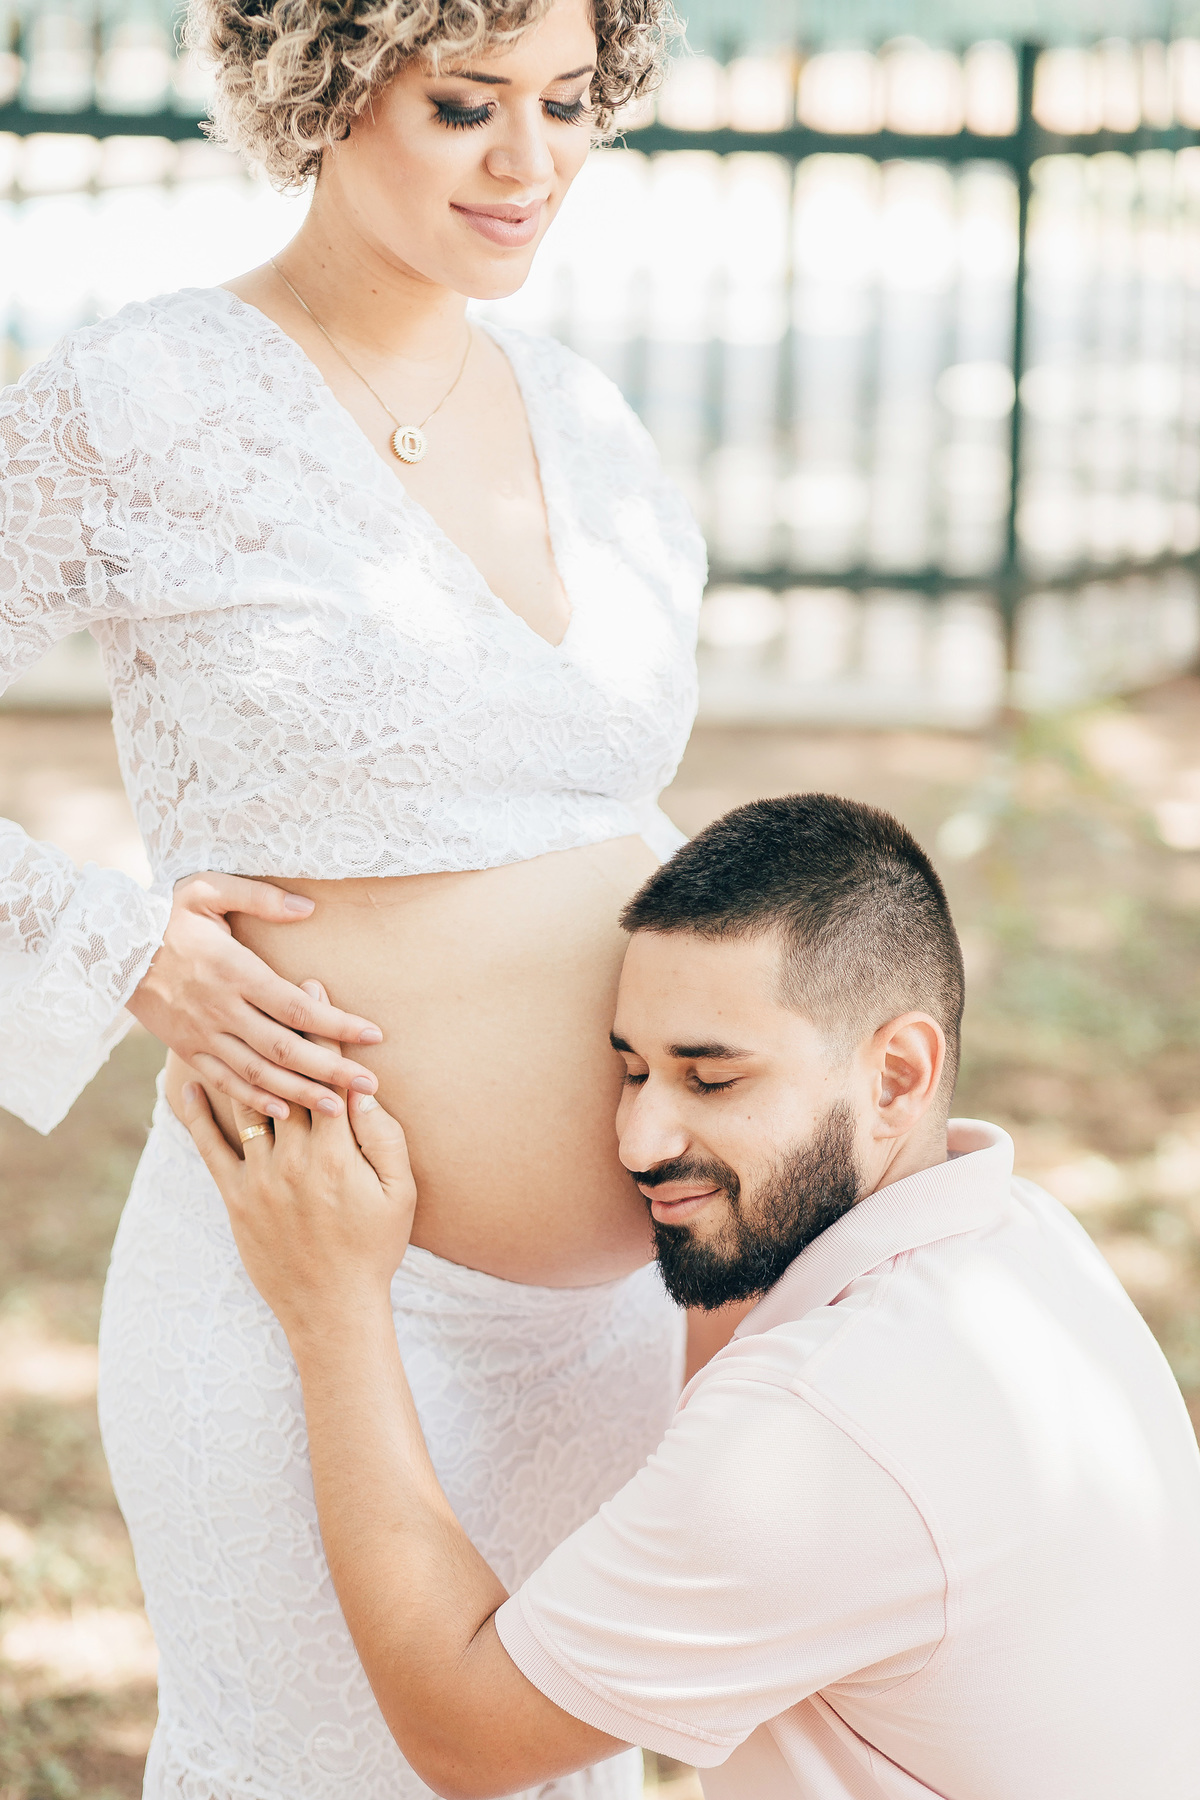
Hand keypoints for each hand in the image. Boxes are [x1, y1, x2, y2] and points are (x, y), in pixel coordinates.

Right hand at [127, 871, 382, 1119]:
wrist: (108, 948)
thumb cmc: (166, 914)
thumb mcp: (208, 889)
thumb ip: (259, 897)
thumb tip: (308, 906)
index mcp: (234, 971)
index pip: (297, 1007)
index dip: (338, 1024)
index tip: (374, 1035)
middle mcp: (221, 1009)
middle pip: (285, 1048)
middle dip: (331, 1069)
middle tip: (370, 1086)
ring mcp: (203, 1034)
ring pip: (258, 1073)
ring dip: (300, 1093)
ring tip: (339, 1109)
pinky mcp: (186, 1049)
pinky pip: (225, 1082)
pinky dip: (255, 1100)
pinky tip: (284, 1112)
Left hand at [180, 1007, 416, 1343]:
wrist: (331, 1308)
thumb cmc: (375, 1249)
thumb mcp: (400, 1192)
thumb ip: (384, 1139)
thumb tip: (364, 1091)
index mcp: (337, 1152)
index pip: (328, 1076)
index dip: (322, 1028)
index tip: (317, 987)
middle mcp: (294, 1157)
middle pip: (284, 1079)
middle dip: (280, 1029)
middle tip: (267, 984)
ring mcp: (260, 1177)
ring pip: (246, 1104)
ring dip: (236, 1057)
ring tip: (224, 1018)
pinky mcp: (236, 1198)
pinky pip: (211, 1148)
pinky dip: (197, 1114)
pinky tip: (187, 1082)